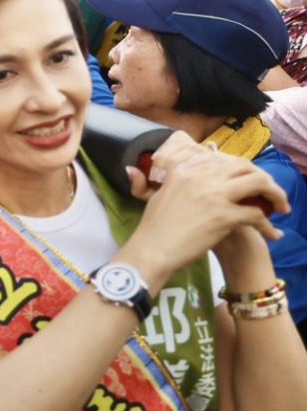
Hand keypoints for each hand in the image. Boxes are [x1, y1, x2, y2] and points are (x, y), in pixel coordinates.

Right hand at [123, 132, 286, 283]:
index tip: (245, 182)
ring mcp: (214, 195)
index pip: (222, 159)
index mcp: (185, 170)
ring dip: (274, 195)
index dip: (239, 170)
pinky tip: (270, 233)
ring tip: (279, 207)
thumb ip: (147, 181)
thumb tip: (130, 168)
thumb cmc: (151, 228)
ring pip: (258, 182)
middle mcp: (201, 176)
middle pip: (245, 166)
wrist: (151, 250)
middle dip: (262, 178)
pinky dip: (267, 225)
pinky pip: (257, 214)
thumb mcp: (151, 197)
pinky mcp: (224, 216)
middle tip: (268, 194)